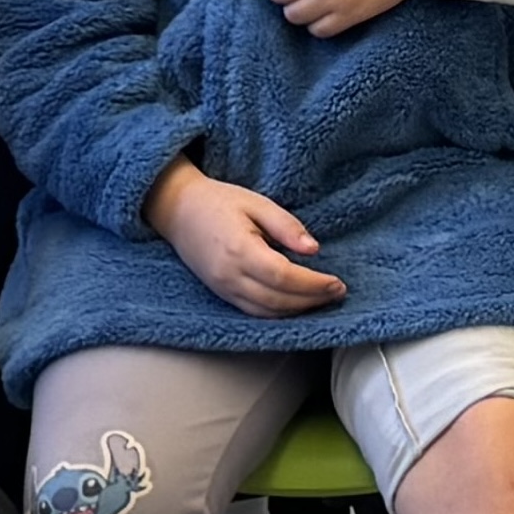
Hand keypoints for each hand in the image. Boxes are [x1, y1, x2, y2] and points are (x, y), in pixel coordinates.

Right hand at [145, 160, 346, 316]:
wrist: (176, 209)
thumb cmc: (218, 201)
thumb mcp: (257, 202)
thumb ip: (286, 226)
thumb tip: (313, 249)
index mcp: (238, 250)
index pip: (283, 276)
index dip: (313, 284)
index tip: (337, 283)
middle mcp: (228, 275)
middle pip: (277, 300)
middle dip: (311, 300)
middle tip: (337, 292)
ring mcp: (222, 288)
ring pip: (266, 311)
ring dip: (298, 310)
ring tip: (322, 299)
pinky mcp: (221, 293)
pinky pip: (253, 311)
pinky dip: (278, 312)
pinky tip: (297, 304)